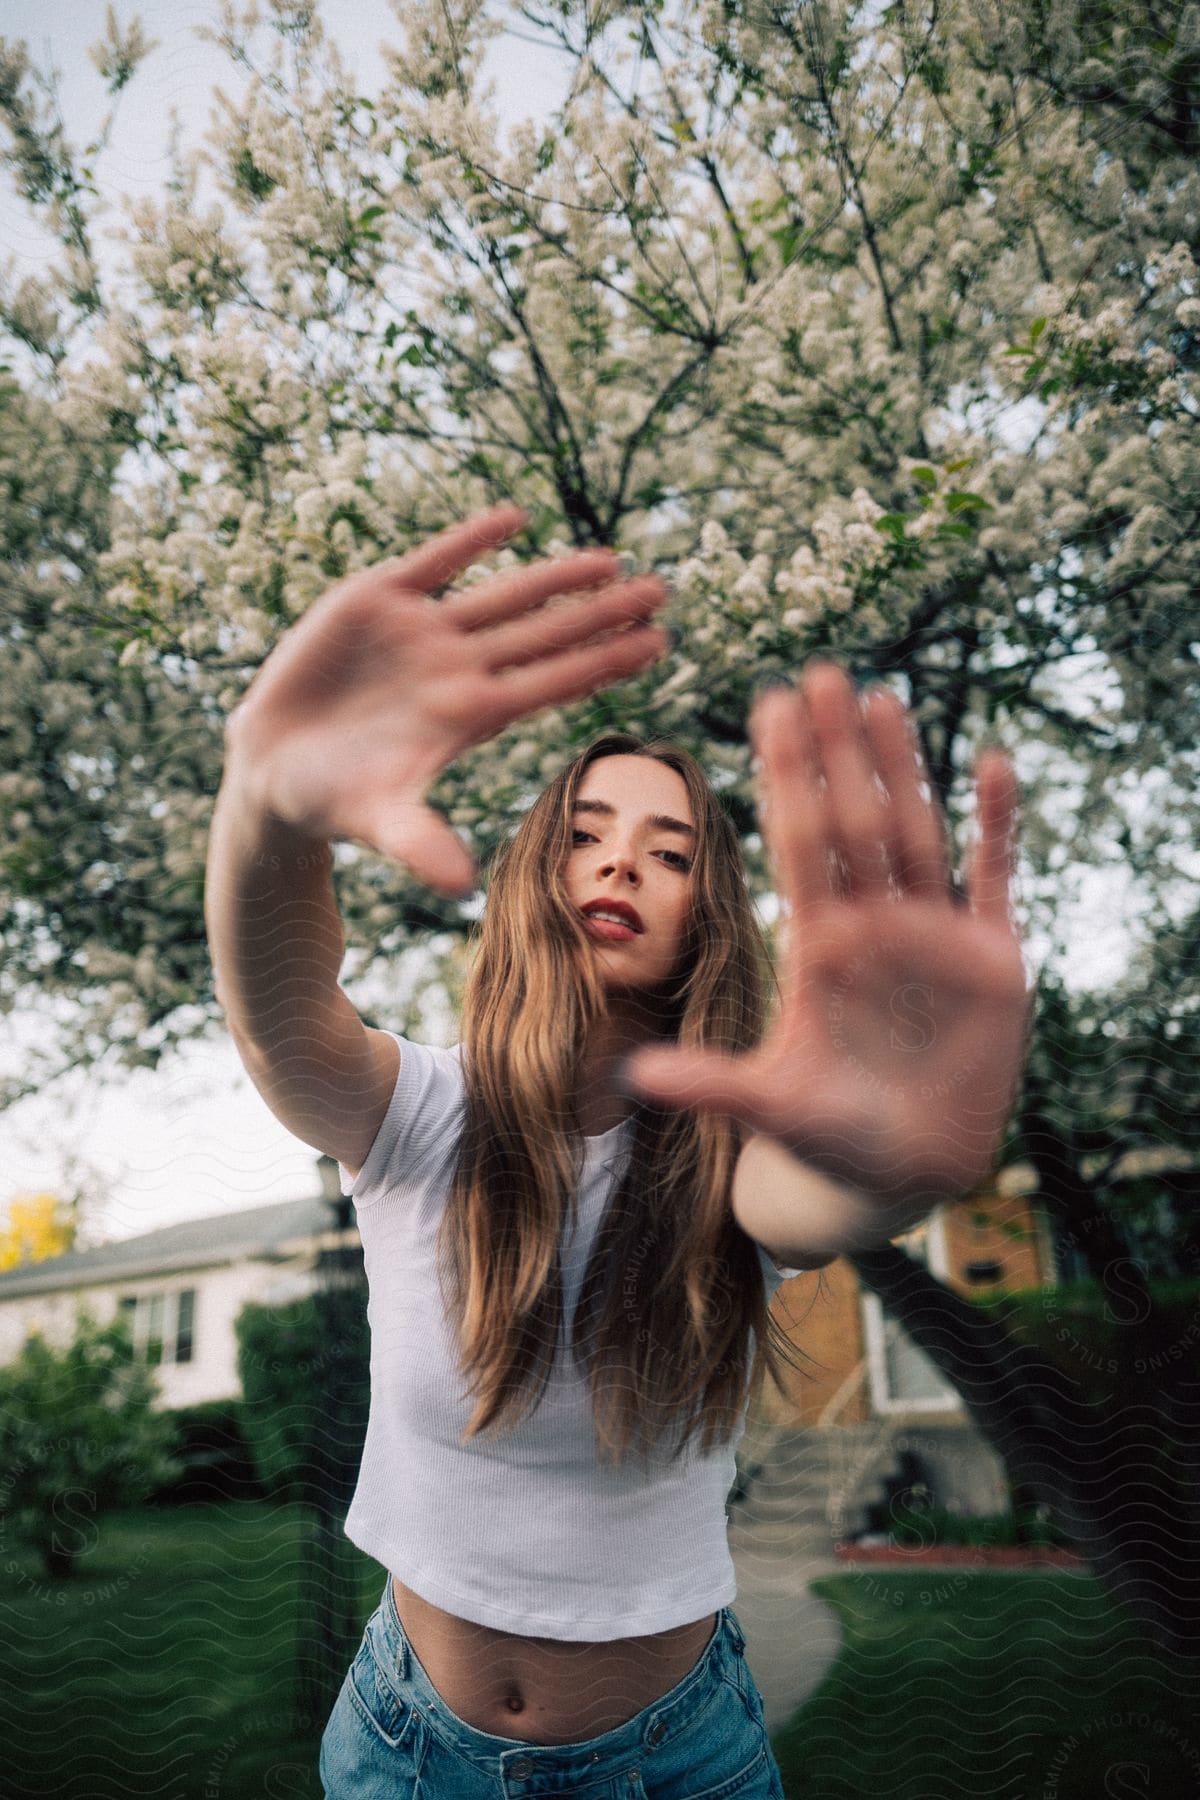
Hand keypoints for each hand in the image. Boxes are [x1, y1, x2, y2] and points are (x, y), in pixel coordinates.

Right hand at [225, 504, 667, 893]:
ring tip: (610, 559)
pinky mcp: (377, 599)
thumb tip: (462, 889)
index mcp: (471, 715)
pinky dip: (469, 540)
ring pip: (503, 595)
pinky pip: (435, 562)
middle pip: (546, 634)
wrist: (274, 766)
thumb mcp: (378, 821)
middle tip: (662, 589)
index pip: (555, 682)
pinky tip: (513, 518)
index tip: (660, 642)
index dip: (606, 661)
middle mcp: (459, 667)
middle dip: (603, 612)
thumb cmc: (334, 800)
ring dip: (555, 576)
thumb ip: (421, 844)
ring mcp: (422, 631)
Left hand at [622, 663, 1032, 1208]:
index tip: (765, 707)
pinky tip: (993, 762)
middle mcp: (872, 924)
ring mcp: (932, 935)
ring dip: (903, 767)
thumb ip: (711, 1083)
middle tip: (817, 672)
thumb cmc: (831, 1134)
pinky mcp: (991, 958)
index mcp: (818, 944)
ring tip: (882, 697)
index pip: (798, 843)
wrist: (906, 1168)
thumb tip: (632, 1076)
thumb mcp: (771, 1105)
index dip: (786, 776)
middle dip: (835, 750)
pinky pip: (991, 877)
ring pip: (916, 831)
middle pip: (852, 820)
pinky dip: (996, 824)